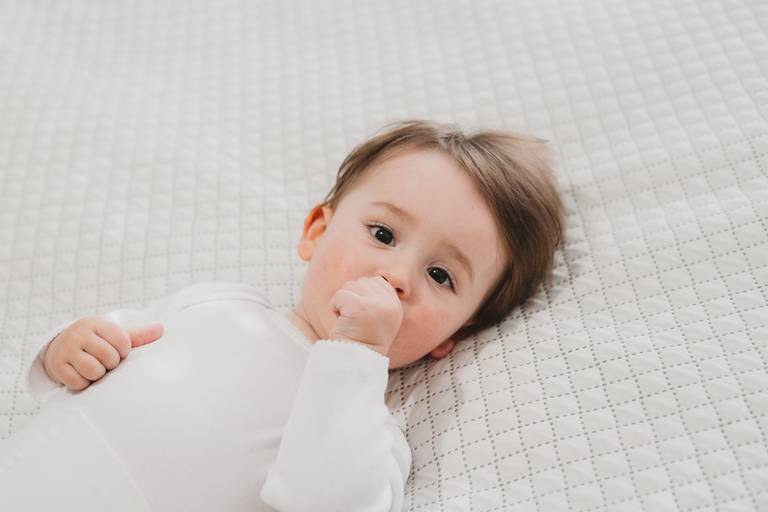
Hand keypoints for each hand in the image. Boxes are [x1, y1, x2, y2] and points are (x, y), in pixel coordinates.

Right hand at [42, 316, 163, 390]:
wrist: (60, 347)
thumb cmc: (95, 341)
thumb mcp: (113, 334)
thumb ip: (137, 335)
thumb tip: (161, 329)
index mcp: (96, 324)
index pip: (122, 340)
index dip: (124, 351)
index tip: (118, 350)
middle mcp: (79, 334)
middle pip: (109, 357)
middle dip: (111, 364)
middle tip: (105, 361)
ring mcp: (66, 350)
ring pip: (94, 371)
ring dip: (98, 375)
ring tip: (94, 368)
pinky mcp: (57, 367)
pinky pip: (78, 383)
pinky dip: (83, 383)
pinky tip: (81, 375)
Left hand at [328, 276, 402, 356]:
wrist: (356, 361)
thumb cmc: (362, 341)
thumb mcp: (378, 319)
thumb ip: (376, 299)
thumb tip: (361, 282)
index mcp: (395, 305)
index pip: (377, 281)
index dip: (363, 294)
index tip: (361, 314)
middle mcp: (389, 303)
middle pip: (362, 282)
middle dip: (352, 297)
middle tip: (354, 319)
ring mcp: (376, 304)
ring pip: (350, 286)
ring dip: (342, 302)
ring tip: (348, 321)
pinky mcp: (359, 307)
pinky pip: (340, 295)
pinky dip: (334, 307)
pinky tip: (341, 320)